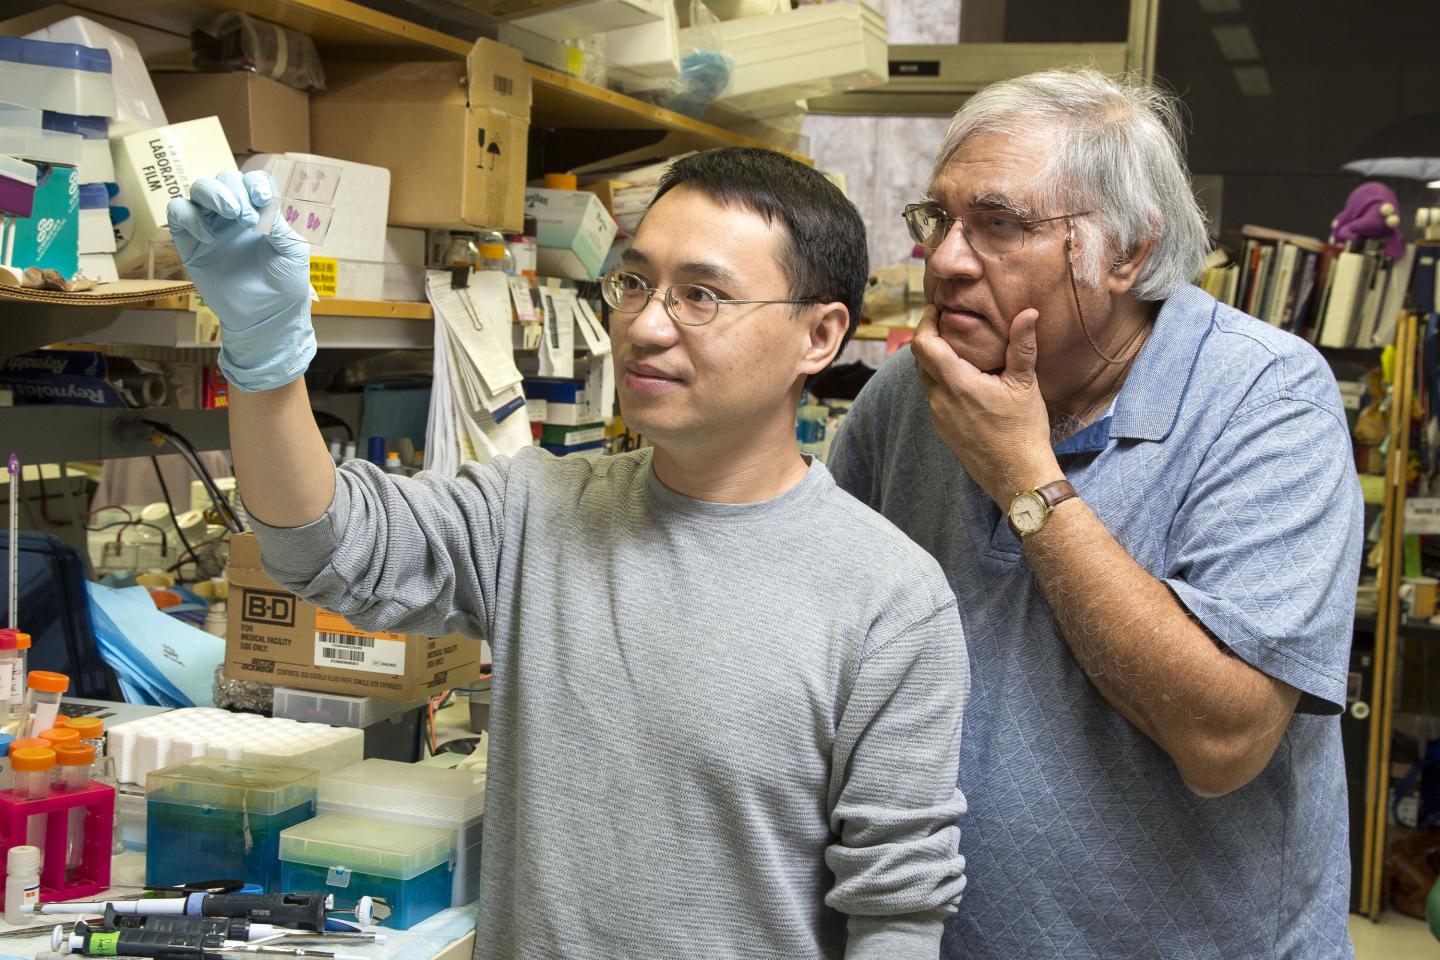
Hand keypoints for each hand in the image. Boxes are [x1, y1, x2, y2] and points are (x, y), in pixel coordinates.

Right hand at [167, 170, 315, 392]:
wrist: (268, 317)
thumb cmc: (285, 285)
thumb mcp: (292, 250)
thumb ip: (277, 222)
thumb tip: (258, 203)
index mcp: (259, 213)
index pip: (251, 181)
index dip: (254, 183)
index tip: (263, 200)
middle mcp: (233, 216)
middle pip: (223, 179)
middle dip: (235, 189)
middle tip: (247, 217)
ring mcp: (210, 227)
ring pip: (198, 189)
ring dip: (214, 194)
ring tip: (233, 215)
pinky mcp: (190, 244)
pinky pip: (178, 213)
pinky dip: (190, 216)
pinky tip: (209, 235)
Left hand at [912, 305, 1061, 505]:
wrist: (1017, 475)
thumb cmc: (1023, 431)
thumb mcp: (1025, 384)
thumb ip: (1022, 345)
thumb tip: (1027, 312)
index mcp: (956, 384)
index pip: (922, 345)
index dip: (925, 322)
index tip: (938, 309)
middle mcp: (939, 400)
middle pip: (919, 359)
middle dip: (930, 337)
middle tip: (948, 322)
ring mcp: (938, 417)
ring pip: (926, 379)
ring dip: (935, 360)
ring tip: (958, 347)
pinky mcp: (943, 429)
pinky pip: (934, 397)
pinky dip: (941, 381)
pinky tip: (964, 378)